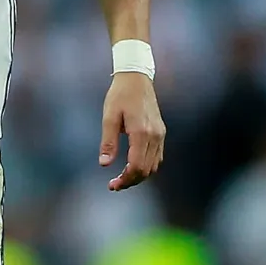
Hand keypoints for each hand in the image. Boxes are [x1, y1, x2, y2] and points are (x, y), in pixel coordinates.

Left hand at [99, 71, 164, 190]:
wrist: (136, 79)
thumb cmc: (119, 96)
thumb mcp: (109, 117)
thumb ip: (108, 141)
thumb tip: (104, 164)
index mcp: (142, 132)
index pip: (137, 166)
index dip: (125, 179)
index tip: (112, 184)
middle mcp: (155, 136)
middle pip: (147, 169)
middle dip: (131, 181)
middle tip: (114, 185)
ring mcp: (160, 135)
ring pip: (154, 165)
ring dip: (139, 175)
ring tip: (121, 178)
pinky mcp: (161, 133)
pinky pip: (157, 157)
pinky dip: (146, 166)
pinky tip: (132, 167)